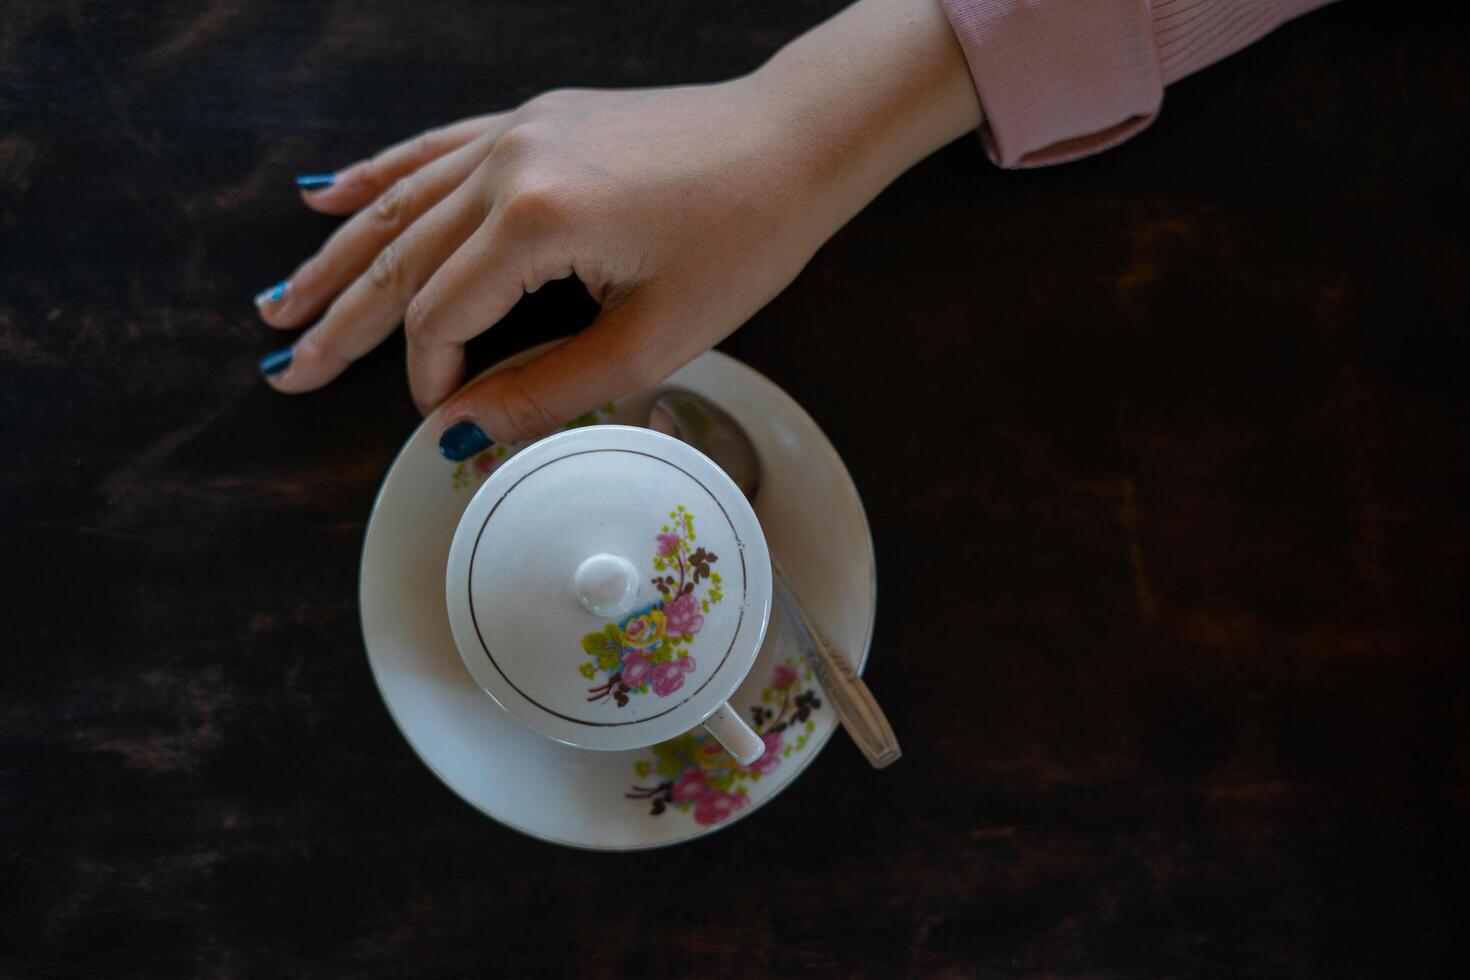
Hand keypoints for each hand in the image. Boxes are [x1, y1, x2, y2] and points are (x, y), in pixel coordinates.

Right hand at [256, 0, 979, 457]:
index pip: (441, 313)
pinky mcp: (534, 120)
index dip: (428, 375)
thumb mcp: (650, 339)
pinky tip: (329, 191)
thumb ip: (544, 389)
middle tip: (282, 367)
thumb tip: (461, 431)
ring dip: (340, 255)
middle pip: (400, 257)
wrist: (794, 142)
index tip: (436, 418)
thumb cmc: (744, 241)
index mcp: (537, 220)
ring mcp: (517, 132)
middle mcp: (509, 163)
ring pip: (402, 203)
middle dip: (341, 322)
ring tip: (281, 301)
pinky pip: (436, 149)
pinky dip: (381, 176)